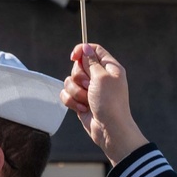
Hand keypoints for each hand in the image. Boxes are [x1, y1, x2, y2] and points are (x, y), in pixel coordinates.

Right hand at [62, 43, 148, 166]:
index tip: (73, 58)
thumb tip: (85, 47)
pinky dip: (72, 102)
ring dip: (76, 92)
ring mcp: (89, 90)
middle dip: (79, 77)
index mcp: (109, 68)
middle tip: (89, 86)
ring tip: (87, 101)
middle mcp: (99, 77)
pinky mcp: (81, 101)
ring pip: (70, 81)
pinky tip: (82, 109)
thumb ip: (91, 61)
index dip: (81, 51)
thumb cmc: (110, 103)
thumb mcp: (102, 77)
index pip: (93, 50)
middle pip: (78, 65)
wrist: (109, 129)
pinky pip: (66, 94)